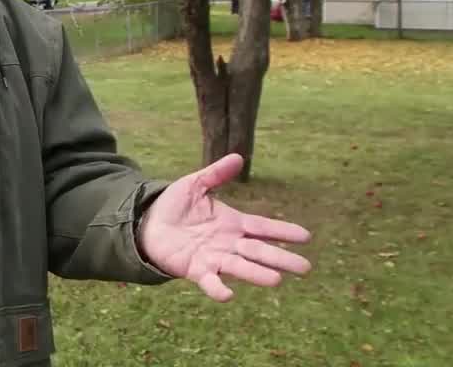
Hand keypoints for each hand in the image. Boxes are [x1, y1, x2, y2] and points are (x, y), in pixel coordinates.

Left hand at [137, 153, 311, 301]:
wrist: (147, 223)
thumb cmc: (174, 205)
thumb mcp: (195, 185)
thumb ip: (216, 174)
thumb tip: (238, 157)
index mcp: (232, 223)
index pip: (262, 227)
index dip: (283, 231)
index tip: (306, 236)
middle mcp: (228, 243)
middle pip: (259, 251)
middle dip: (281, 259)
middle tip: (305, 267)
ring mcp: (214, 258)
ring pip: (240, 267)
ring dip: (257, 274)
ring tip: (277, 280)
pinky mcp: (195, 269)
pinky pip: (209, 281)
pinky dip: (218, 288)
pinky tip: (229, 295)